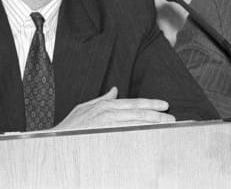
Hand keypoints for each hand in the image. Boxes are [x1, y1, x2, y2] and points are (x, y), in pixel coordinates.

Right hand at [53, 87, 174, 130]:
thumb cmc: (71, 125)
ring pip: (137, 125)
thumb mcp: (85, 107)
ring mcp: (109, 127)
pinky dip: (141, 136)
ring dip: (154, 126)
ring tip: (167, 126)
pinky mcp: (107, 138)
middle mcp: (110, 114)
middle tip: (172, 118)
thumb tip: (115, 90)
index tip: (164, 105)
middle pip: (139, 114)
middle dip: (158, 116)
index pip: (134, 103)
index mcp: (106, 106)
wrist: (58, 141)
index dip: (151, 104)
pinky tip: (152, 137)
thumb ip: (103, 99)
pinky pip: (129, 137)